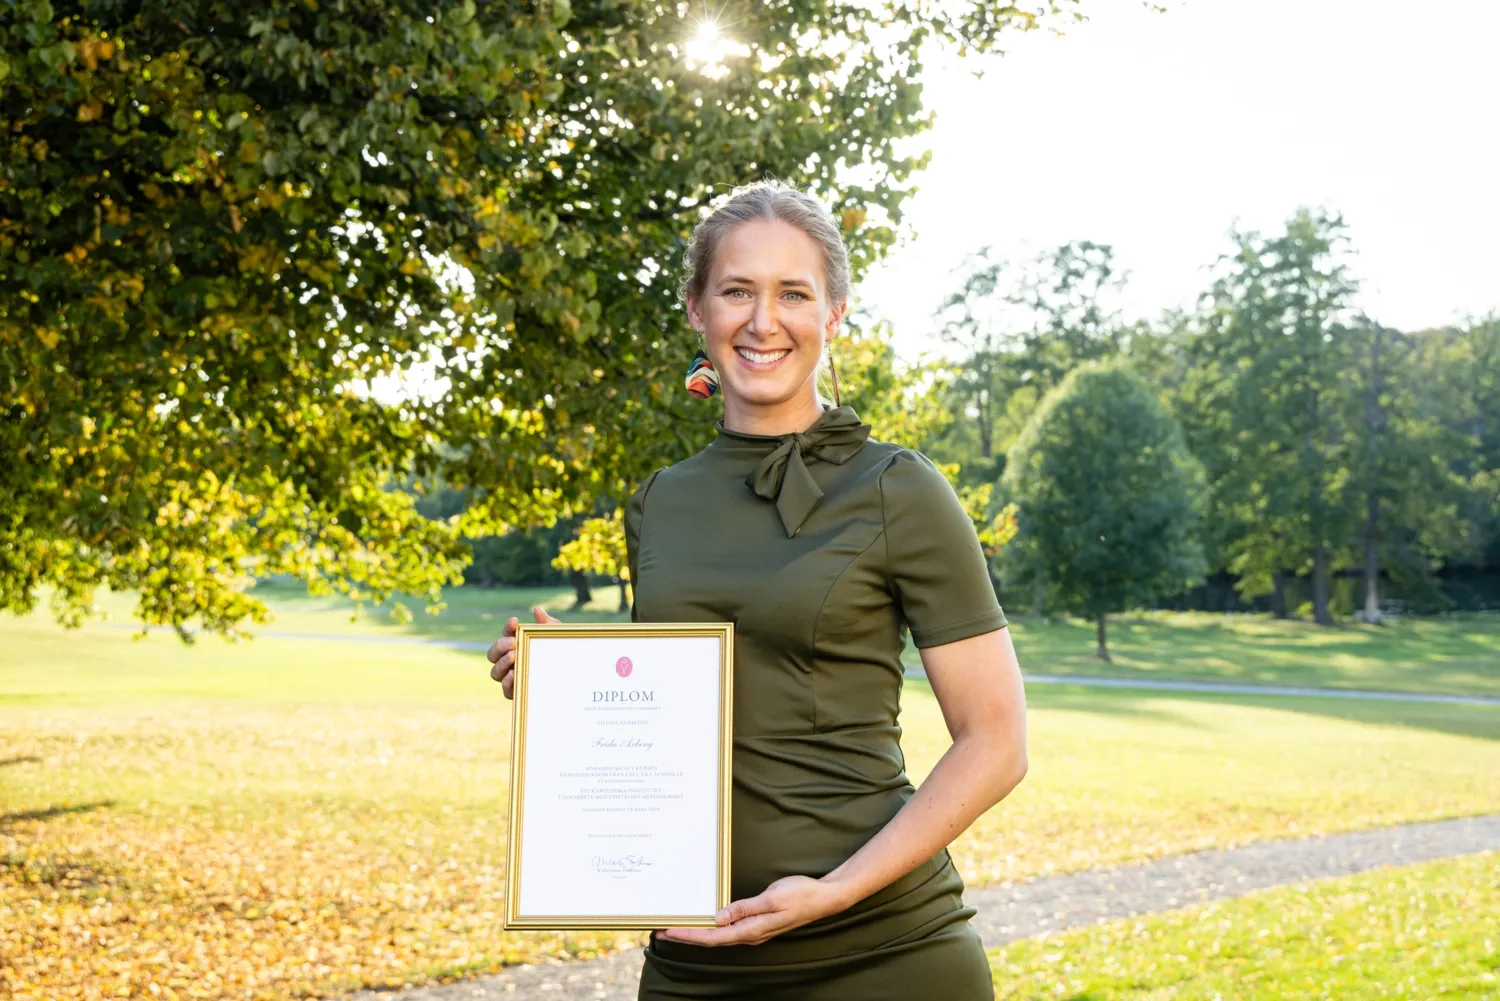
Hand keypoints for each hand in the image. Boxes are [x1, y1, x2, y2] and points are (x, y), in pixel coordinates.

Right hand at [487, 605, 561, 698]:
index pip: (507, 634)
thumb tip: (537, 610)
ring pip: (495, 672)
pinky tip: (513, 675)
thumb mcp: (557, 639)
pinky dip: (507, 682)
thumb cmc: (561, 653)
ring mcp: (511, 677)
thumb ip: (548, 625)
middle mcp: (510, 661)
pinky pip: (506, 690)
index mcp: (517, 644)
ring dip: (501, 663)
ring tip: (513, 657)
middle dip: (500, 646)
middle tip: (513, 642)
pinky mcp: (518, 692)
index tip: (515, 621)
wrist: (574, 676)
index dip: (508, 627)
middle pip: (493, 654)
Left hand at [656, 875, 847, 946]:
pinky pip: (728, 928)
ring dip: (697, 932)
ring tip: (677, 926)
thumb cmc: (800, 895)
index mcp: (752, 930)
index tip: (669, 931)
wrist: (825, 898)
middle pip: (712, 939)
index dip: (689, 935)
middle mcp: (750, 934)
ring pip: (719, 935)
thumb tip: (719, 918)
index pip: (713, 937)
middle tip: (661, 931)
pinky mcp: (757, 923)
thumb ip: (745, 908)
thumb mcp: (772, 898)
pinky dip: (712, 925)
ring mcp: (754, 930)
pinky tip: (706, 919)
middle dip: (687, 936)